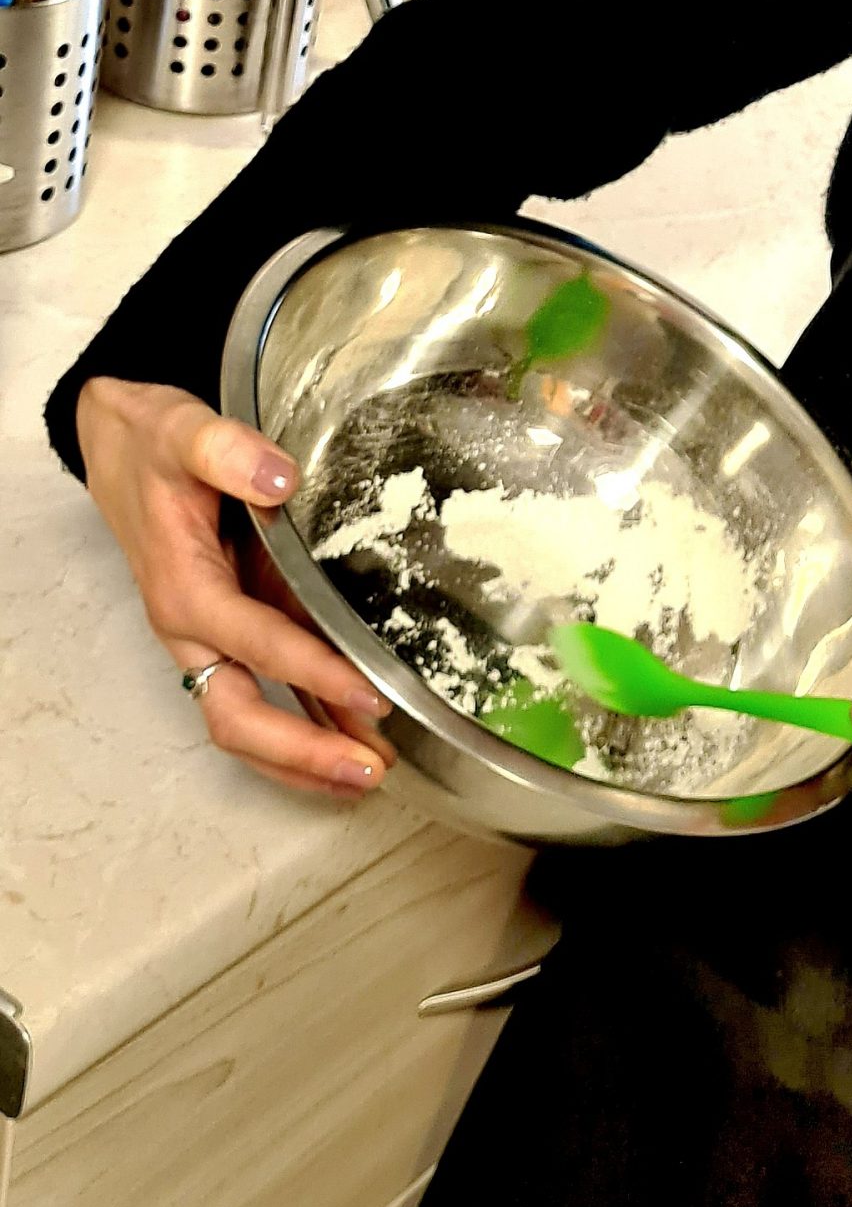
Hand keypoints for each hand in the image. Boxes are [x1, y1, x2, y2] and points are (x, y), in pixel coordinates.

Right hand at [75, 375, 394, 801]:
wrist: (123, 444)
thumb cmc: (153, 443)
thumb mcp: (182, 431)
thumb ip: (226, 450)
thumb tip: (280, 477)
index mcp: (185, 590)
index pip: (253, 645)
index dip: (310, 673)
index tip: (367, 693)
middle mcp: (196, 630)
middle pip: (238, 716)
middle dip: (301, 751)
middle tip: (369, 770)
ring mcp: (216, 637)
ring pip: (249, 720)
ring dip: (306, 756)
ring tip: (371, 776)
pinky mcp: (237, 629)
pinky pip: (266, 692)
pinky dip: (306, 723)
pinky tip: (354, 739)